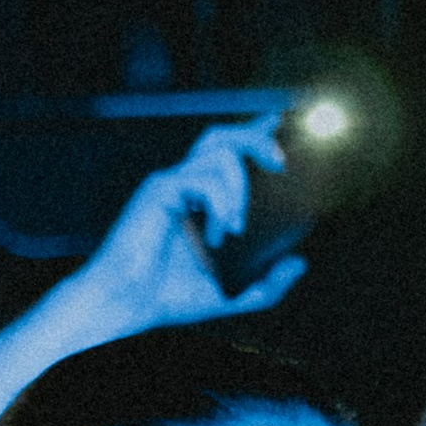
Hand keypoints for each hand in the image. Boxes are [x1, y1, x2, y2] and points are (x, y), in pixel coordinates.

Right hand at [61, 118, 304, 338]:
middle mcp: (184, 186)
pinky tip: (216, 234)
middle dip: (256, 137)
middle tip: (280, 163)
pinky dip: (221, 204)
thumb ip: (266, 285)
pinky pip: (204, 179)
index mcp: (198, 201)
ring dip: (239, 190)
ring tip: (234, 229)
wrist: (126, 304)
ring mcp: (171, 183)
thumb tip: (299, 264)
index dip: (255, 133)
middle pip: (222, 136)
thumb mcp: (229, 294)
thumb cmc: (165, 298)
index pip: (229, 154)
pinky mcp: (160, 189)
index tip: (281, 120)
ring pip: (220, 153)